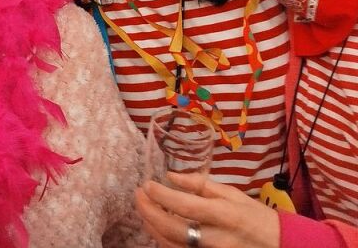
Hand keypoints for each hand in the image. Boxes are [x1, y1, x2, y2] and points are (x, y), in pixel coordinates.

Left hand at [135, 173, 279, 247]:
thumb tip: (171, 177)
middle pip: (173, 230)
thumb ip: (200, 185)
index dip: (161, 196)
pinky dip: (163, 239)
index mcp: (224, 215)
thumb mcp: (232, 194)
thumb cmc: (255, 216)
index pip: (186, 206)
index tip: (146, 184)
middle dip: (149, 212)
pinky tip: (158, 225)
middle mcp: (216, 238)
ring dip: (152, 226)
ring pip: (171, 244)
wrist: (279, 245)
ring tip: (145, 209)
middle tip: (138, 196)